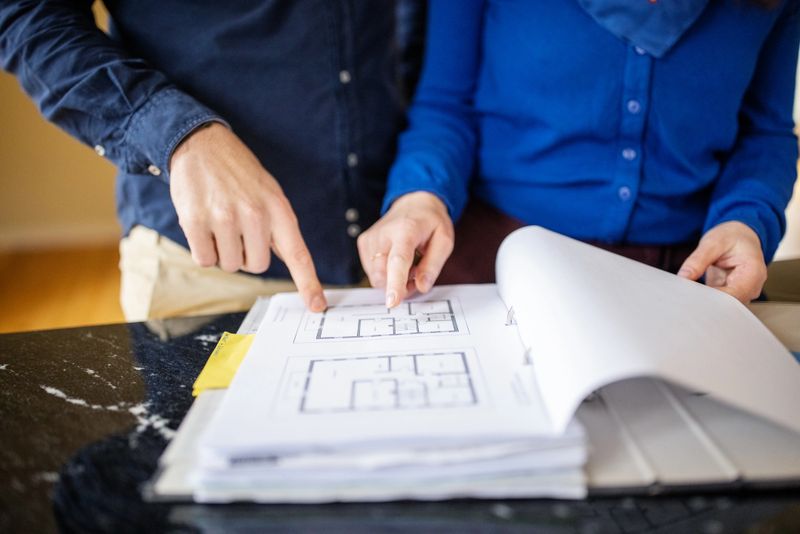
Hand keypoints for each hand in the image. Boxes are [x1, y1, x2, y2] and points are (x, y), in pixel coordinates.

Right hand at [169, 122, 325, 311]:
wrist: (202, 144)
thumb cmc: (239, 174)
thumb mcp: (269, 193)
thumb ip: (279, 227)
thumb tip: (292, 262)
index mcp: (279, 209)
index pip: (298, 254)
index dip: (308, 283)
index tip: (316, 306)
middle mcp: (255, 215)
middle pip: (257, 266)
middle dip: (246, 254)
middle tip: (237, 228)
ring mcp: (225, 218)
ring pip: (230, 265)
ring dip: (223, 251)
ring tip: (220, 221)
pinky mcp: (196, 221)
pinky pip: (204, 259)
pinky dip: (203, 250)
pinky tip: (203, 225)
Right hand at [358, 192, 454, 307]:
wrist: (413, 203)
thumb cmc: (430, 222)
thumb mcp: (444, 240)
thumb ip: (433, 265)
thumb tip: (421, 287)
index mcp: (406, 230)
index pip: (398, 260)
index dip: (395, 283)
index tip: (392, 302)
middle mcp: (383, 233)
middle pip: (384, 274)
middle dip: (401, 285)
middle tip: (417, 273)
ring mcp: (370, 238)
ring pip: (377, 277)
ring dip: (393, 279)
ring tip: (408, 264)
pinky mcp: (363, 243)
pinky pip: (372, 272)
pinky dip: (385, 273)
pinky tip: (395, 261)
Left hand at [677, 221, 766, 302]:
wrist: (740, 236)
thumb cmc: (732, 236)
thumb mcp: (713, 242)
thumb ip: (698, 260)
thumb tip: (683, 277)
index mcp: (753, 273)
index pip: (733, 296)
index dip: (711, 299)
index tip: (690, 294)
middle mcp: (751, 287)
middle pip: (728, 305)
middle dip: (705, 302)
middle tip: (684, 295)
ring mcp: (742, 293)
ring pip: (722, 306)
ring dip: (704, 302)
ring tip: (688, 292)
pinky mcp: (732, 295)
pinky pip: (718, 303)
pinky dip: (704, 299)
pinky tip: (692, 293)